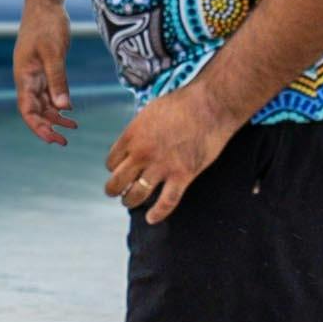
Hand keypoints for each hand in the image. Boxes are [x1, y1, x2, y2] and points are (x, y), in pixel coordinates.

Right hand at [13, 0, 75, 145]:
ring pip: (42, 102)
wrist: (45, 3)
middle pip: (34, 110)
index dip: (39, 127)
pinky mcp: (43, 67)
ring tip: (73, 127)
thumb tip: (63, 107)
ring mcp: (34, 73)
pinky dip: (58, 102)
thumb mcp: (54, 52)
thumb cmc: (47, 24)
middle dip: (48, 127)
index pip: (28, 109)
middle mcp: (27, 78)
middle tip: (65, 141)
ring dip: (55, 117)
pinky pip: (49, 91)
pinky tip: (69, 110)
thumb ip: (58, 80)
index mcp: (24, 76)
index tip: (54, 139)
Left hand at [100, 78, 235, 220]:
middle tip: (117, 192)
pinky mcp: (182, 175)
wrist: (210, 104)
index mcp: (132, 136)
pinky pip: (166, 202)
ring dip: (130, 201)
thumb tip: (135, 141)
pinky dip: (158, 213)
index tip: (119, 170)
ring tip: (130, 202)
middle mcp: (141, 154)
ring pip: (136, 195)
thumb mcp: (150, 111)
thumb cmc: (183, 103)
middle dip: (114, 189)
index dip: (114, 168)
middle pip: (117, 182)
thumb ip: (139, 130)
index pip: (111, 162)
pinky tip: (152, 218)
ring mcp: (161, 166)